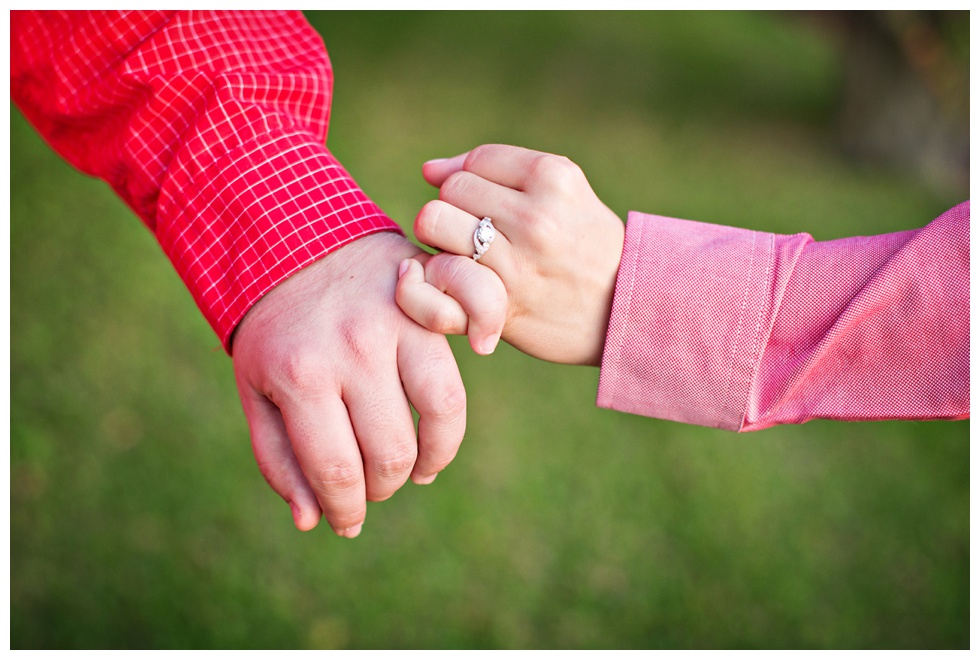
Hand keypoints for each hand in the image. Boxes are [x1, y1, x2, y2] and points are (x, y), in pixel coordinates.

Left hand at [231, 232, 466, 536]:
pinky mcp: (428, 313)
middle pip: (389, 455)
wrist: (294, 236)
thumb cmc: (273, 327)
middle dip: (381, 489)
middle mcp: (352, 350)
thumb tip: (312, 521)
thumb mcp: (255, 388)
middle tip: (370, 487)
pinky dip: (451, 429)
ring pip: (433, 423)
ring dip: (422, 465)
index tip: (347, 521)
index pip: (337, 470)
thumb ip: (278, 457)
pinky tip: (435, 444)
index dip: (346, 510)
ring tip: (408, 471)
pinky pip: (455, 388)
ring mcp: (396, 327)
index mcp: (300, 374)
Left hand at [396, 145, 624, 365]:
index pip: (475, 162)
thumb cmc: (588, 247)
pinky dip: (437, 276)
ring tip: (466, 255)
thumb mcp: (566, 193)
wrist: (626, 312)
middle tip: (476, 235)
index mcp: (553, 178)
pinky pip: (437, 272)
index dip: (472, 183)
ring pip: (434, 223)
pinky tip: (460, 284)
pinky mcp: (499, 305)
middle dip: (455, 210)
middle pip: (450, 190)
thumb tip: (429, 170)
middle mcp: (534, 217)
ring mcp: (516, 263)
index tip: (489, 208)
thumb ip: (501, 171)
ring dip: (442, 240)